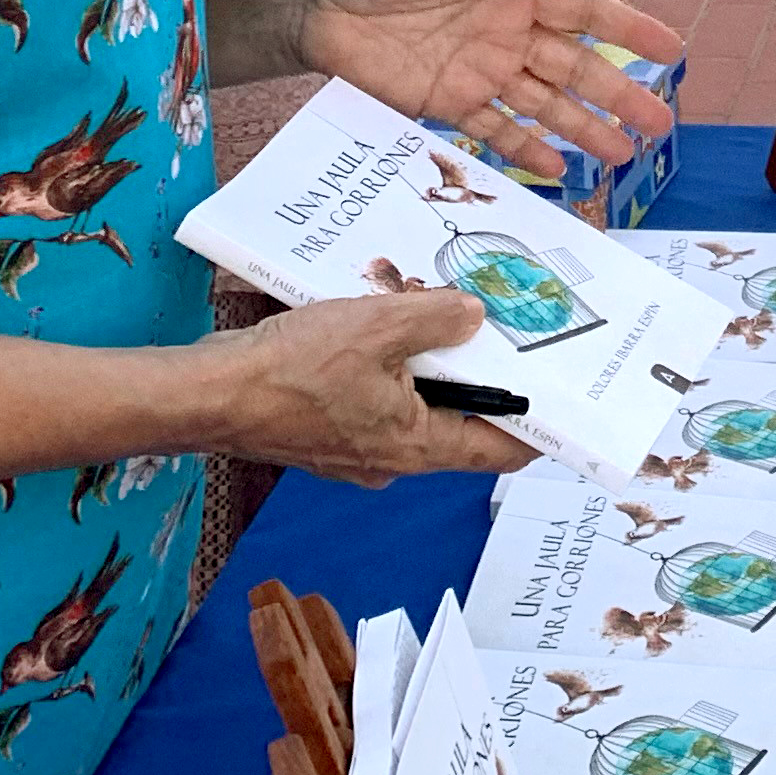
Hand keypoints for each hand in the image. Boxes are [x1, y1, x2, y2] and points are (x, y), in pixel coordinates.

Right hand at [204, 290, 537, 483]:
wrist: (208, 395)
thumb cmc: (287, 371)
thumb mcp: (377, 327)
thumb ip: (435, 320)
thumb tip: (474, 316)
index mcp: (415, 446)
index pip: (499, 450)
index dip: (537, 425)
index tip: (567, 398)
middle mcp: (393, 458)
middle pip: (461, 425)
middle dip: (484, 380)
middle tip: (508, 334)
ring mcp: (358, 449)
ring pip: (417, 408)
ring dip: (433, 368)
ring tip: (447, 316)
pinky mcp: (329, 431)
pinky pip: (380, 400)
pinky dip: (394, 369)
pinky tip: (387, 327)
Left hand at [294, 0, 684, 174]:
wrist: (311, 0)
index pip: (581, 9)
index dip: (626, 27)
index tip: (669, 47)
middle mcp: (505, 33)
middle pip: (575, 66)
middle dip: (618, 94)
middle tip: (660, 121)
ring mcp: (480, 71)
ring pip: (546, 104)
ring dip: (584, 130)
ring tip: (623, 157)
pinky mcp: (446, 104)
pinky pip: (496, 130)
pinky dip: (527, 148)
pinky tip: (559, 170)